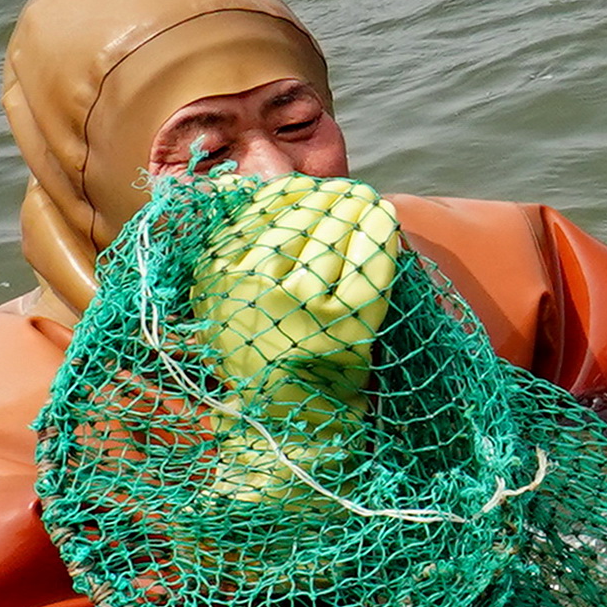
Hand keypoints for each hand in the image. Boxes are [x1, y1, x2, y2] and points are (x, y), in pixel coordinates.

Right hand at [192, 176, 400, 454]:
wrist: (285, 419)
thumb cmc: (260, 354)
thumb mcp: (224, 302)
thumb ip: (230, 252)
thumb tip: (247, 188)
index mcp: (220, 276)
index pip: (262, 215)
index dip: (291, 194)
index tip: (308, 187)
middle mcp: (254, 286)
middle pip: (303, 222)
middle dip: (329, 199)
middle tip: (350, 190)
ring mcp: (300, 303)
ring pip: (335, 238)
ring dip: (357, 211)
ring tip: (368, 200)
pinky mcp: (343, 321)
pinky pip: (369, 265)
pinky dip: (380, 237)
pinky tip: (387, 221)